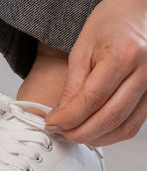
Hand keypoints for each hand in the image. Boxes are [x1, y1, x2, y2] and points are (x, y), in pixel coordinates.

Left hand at [45, 0, 146, 145]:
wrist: (138, 12)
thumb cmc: (111, 23)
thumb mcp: (83, 49)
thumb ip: (73, 86)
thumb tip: (61, 117)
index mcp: (125, 54)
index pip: (92, 99)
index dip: (68, 118)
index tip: (51, 124)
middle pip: (110, 118)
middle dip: (79, 133)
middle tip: (59, 133)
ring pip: (124, 127)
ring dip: (95, 138)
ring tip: (72, 134)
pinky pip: (133, 124)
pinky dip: (110, 134)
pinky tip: (92, 131)